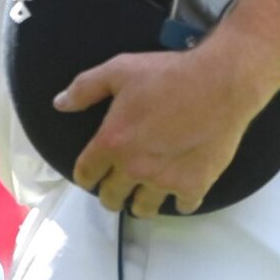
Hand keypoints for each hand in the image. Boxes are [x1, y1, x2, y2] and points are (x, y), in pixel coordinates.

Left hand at [58, 35, 276, 216]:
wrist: (220, 84)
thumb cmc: (167, 74)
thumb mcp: (119, 70)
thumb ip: (85, 88)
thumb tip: (59, 103)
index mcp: (111, 143)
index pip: (86, 174)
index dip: (86, 176)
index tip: (91, 175)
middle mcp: (134, 168)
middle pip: (112, 198)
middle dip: (110, 195)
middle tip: (116, 188)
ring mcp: (164, 181)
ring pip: (144, 209)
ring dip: (140, 204)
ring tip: (143, 196)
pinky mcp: (195, 185)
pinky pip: (181, 207)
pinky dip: (179, 201)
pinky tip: (179, 192)